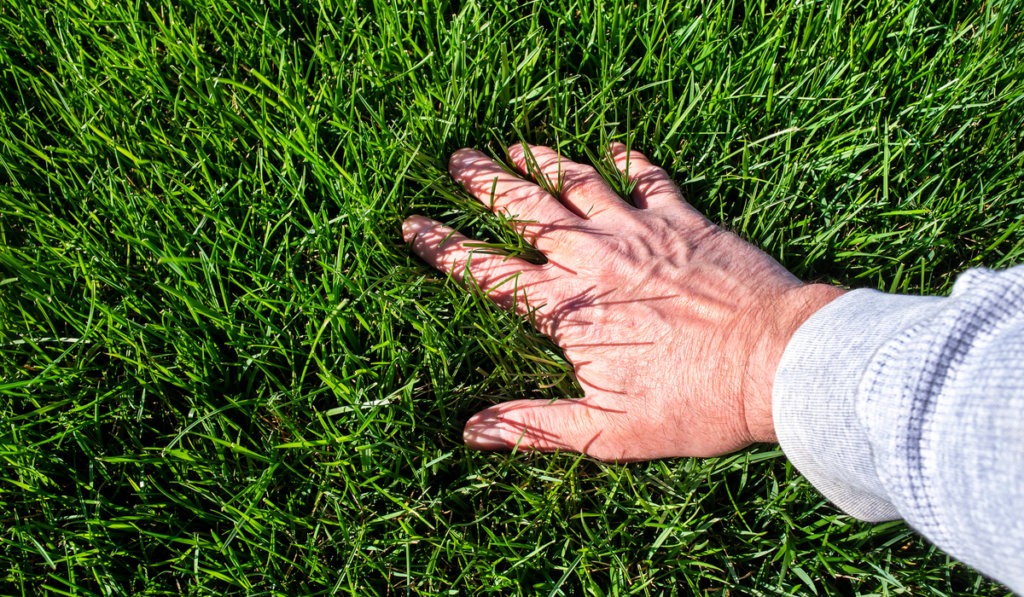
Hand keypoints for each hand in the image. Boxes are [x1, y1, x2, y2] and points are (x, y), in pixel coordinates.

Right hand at [403, 144, 842, 459]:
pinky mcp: (685, 219)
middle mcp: (593, 258)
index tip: (413, 226)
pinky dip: (631, 160)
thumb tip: (473, 431)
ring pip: (577, 183)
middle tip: (457, 160)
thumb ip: (536, 425)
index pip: (487, 272)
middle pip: (525, 211)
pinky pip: (650, 177)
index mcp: (566, 308)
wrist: (775, 362)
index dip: (444, 248)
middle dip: (485, 184)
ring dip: (541, 162)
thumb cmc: (694, 404)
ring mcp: (639, 231)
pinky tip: (617, 147)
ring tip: (513, 146)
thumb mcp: (607, 432)